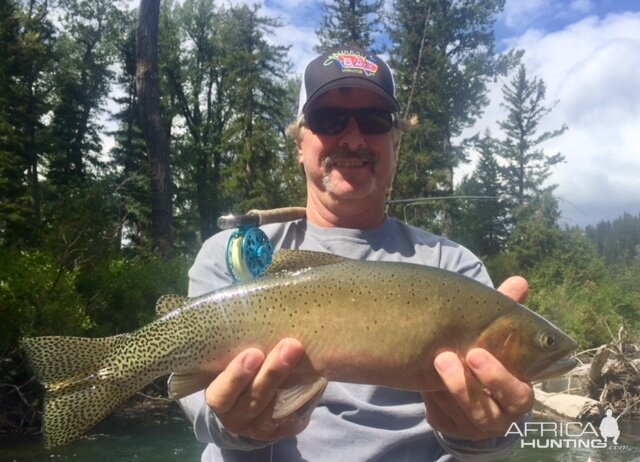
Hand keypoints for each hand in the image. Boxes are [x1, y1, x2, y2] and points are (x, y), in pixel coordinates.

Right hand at [205, 338, 309, 440]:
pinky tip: (314, 380)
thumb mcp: (232, 365)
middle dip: (273, 373)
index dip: (236, 376)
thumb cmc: (239, 376)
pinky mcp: (281, 432)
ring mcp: (260, 429)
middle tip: (290, 346)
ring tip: (303, 356)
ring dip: (292, 382)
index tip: (254, 353)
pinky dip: (303, 400)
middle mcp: (237, 419)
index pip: (221, 394)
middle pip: (253, 400)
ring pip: (274, 411)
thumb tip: (263, 317)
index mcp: (220, 400)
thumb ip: (243, 352)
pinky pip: (293, 419)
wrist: (245, 408)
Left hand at [422, 276, 533, 439]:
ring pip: (461, 416)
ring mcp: (475, 428)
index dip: (498, 377)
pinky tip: (424, 381)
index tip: (475, 352)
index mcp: (517, 394)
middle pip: (487, 412)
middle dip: (465, 387)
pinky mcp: (451, 429)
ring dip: (445, 389)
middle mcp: (501, 417)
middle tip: (445, 357)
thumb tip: (519, 281)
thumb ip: (505, 313)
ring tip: (432, 360)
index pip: (517, 393)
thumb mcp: (494, 337)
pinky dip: (432, 400)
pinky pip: (441, 418)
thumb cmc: (484, 356)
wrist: (464, 385)